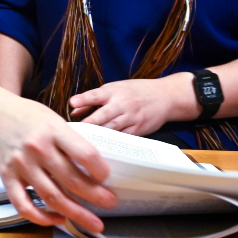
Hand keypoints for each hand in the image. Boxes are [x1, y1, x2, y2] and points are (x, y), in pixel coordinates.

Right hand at [0, 96, 116, 232]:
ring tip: (94, 222)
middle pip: (72, 180)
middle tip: (110, 203)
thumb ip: (71, 141)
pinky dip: (42, 218)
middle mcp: (37, 148)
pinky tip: (58, 218)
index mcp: (53, 130)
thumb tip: (96, 168)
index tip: (107, 177)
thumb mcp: (54, 119)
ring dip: (76, 213)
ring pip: (52, 197)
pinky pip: (24, 205)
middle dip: (96, 196)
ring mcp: (21, 164)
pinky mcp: (8, 177)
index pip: (85, 154)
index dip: (100, 170)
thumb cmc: (28, 116)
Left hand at [69, 77, 185, 135]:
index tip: (72, 103)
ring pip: (113, 128)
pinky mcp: (138, 130)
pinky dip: (112, 143)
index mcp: (114, 91)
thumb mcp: (115, 89)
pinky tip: (101, 148)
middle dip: (90, 122)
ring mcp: (131, 118)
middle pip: (104, 115)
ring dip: (99, 135)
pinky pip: (123, 138)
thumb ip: (94, 100)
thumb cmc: (135, 91)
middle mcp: (122, 104)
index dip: (84, 99)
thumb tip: (73, 110)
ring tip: (83, 142)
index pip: (97, 95)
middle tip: (76, 130)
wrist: (165, 97)